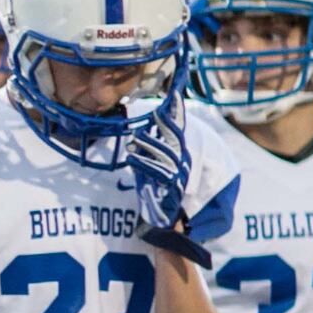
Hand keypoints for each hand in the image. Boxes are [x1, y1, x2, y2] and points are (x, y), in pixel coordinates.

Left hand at [119, 100, 194, 238]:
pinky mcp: (170, 189)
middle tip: (156, 114)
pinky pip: (158, 173)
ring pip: (166, 156)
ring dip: (150, 145)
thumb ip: (149, 146)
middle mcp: (181, 163)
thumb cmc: (154, 188)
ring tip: (134, 139)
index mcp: (178, 154)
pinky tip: (132, 157)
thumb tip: (141, 129)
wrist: (162, 218)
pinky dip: (144, 163)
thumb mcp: (149, 163)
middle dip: (168, 126)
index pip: (179, 129)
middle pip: (176, 140)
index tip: (174, 94)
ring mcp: (177, 176)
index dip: (177, 112)